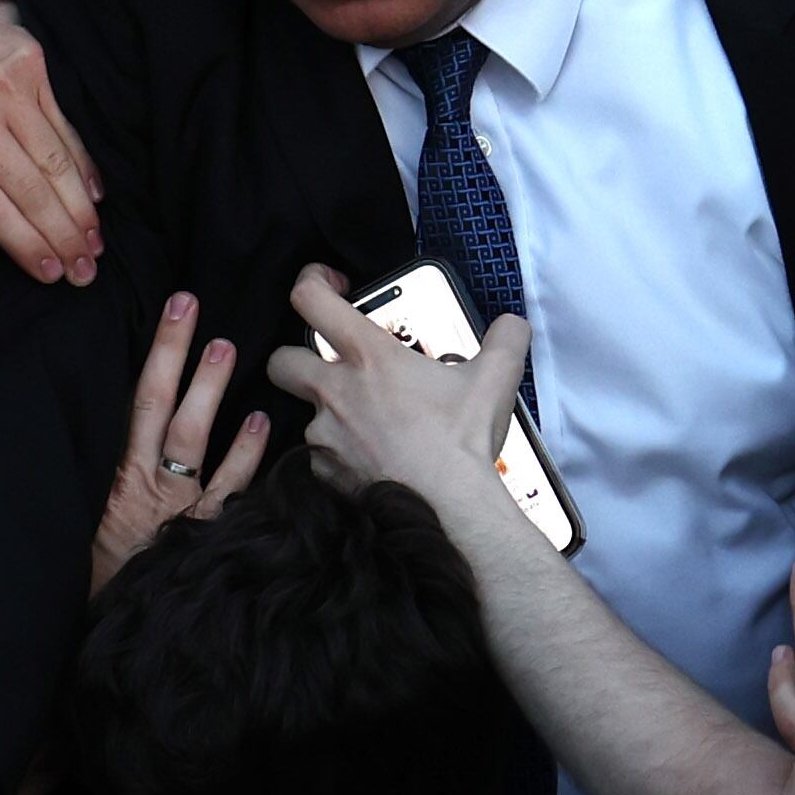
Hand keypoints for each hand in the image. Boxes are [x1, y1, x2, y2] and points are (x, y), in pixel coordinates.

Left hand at [0, 0, 100, 281]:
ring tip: (94, 241)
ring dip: (80, 210)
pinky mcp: (31, 71)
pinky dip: (83, 169)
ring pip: (53, 164)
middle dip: (61, 237)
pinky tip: (94, 197)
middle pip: (29, 191)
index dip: (25, 246)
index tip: (51, 274)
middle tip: (85, 268)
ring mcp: (1, 92)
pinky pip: (66, 131)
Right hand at [90, 292, 268, 597]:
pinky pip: (228, 489)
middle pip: (159, 406)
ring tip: (226, 347)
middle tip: (193, 306)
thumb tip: (115, 424)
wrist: (107, 636)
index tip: (173, 309)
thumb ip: (103, 482)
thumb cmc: (95, 578)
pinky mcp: (202, 536)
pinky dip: (246, 454)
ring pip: (193, 439)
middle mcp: (143, 486)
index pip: (134, 401)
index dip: (155, 354)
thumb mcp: (82, 523)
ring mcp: (176, 510)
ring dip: (209, 391)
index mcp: (111, 478)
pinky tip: (261, 422)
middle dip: (174, 354)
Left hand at [264, 263, 524, 524]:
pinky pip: (321, 458)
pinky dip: (340, 455)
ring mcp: (325, 436)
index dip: (311, 283)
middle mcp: (337, 393)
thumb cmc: (462, 444)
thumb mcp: (496, 379)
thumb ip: (506, 339)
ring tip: (371, 425)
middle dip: (297, 356)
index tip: (330, 288)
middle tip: (330, 364)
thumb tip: (512, 326)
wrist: (449, 511)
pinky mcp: (326, 474)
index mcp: (369, 358)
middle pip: (283, 360)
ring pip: (307, 414)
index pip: (310, 301)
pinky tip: (372, 460)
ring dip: (331, 414)